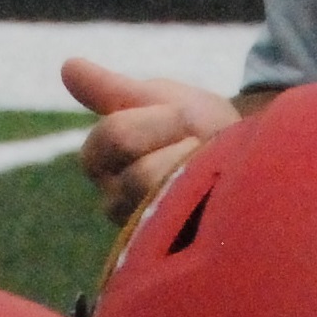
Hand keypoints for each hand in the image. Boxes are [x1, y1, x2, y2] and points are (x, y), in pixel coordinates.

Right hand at [61, 57, 244, 224]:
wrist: (248, 160)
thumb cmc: (199, 125)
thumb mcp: (161, 99)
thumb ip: (112, 89)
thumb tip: (67, 65)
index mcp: (104, 162)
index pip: (112, 137)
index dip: (157, 120)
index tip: (183, 117)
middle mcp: (114, 201)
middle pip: (136, 173)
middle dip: (180, 146)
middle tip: (200, 142)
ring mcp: (141, 230)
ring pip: (161, 198)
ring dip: (195, 171)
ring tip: (208, 168)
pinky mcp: (168, 251)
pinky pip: (182, 226)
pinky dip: (206, 198)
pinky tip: (214, 192)